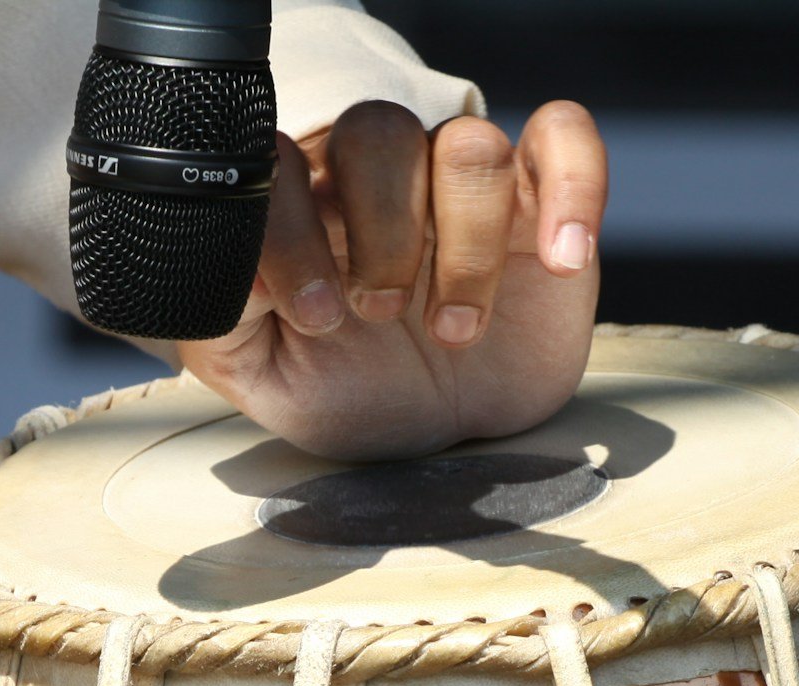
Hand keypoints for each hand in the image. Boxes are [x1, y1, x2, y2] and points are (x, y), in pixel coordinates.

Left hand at [175, 101, 604, 462]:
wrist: (434, 439)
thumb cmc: (347, 391)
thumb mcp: (266, 377)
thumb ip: (226, 317)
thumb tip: (223, 263)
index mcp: (304, 203)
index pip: (281, 162)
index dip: (292, 230)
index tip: (313, 313)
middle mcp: (381, 179)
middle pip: (379, 134)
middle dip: (381, 233)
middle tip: (380, 315)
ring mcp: (462, 185)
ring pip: (470, 145)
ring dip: (466, 243)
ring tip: (455, 331)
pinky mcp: (541, 201)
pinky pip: (565, 137)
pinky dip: (574, 184)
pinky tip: (560, 257)